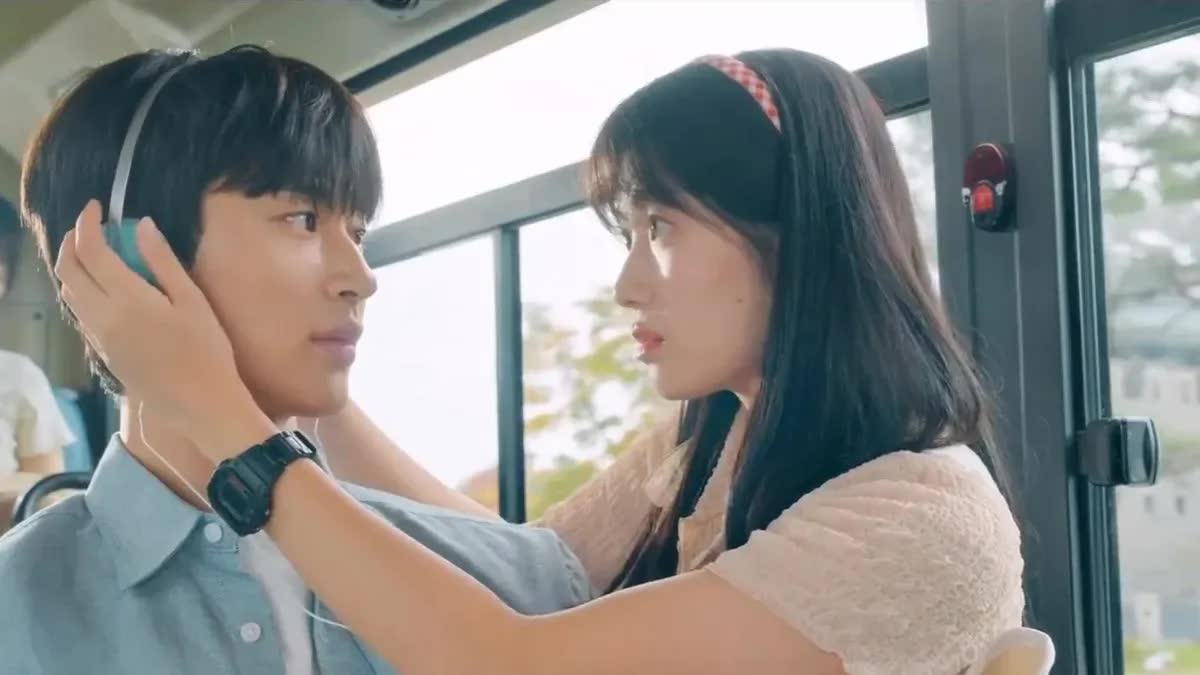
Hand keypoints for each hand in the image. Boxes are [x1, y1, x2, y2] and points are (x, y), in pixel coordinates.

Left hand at [55, 200, 275, 458]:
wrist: (200, 404)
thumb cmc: (206, 351)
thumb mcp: (193, 301)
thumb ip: (163, 262)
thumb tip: (142, 225)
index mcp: (127, 299)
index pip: (90, 250)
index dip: (87, 223)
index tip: (97, 207)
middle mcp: (103, 316)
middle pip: (68, 270)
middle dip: (72, 241)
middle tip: (89, 226)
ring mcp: (100, 337)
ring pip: (68, 293)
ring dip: (72, 266)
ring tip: (92, 252)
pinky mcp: (104, 353)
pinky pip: (79, 313)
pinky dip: (80, 290)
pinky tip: (101, 287)